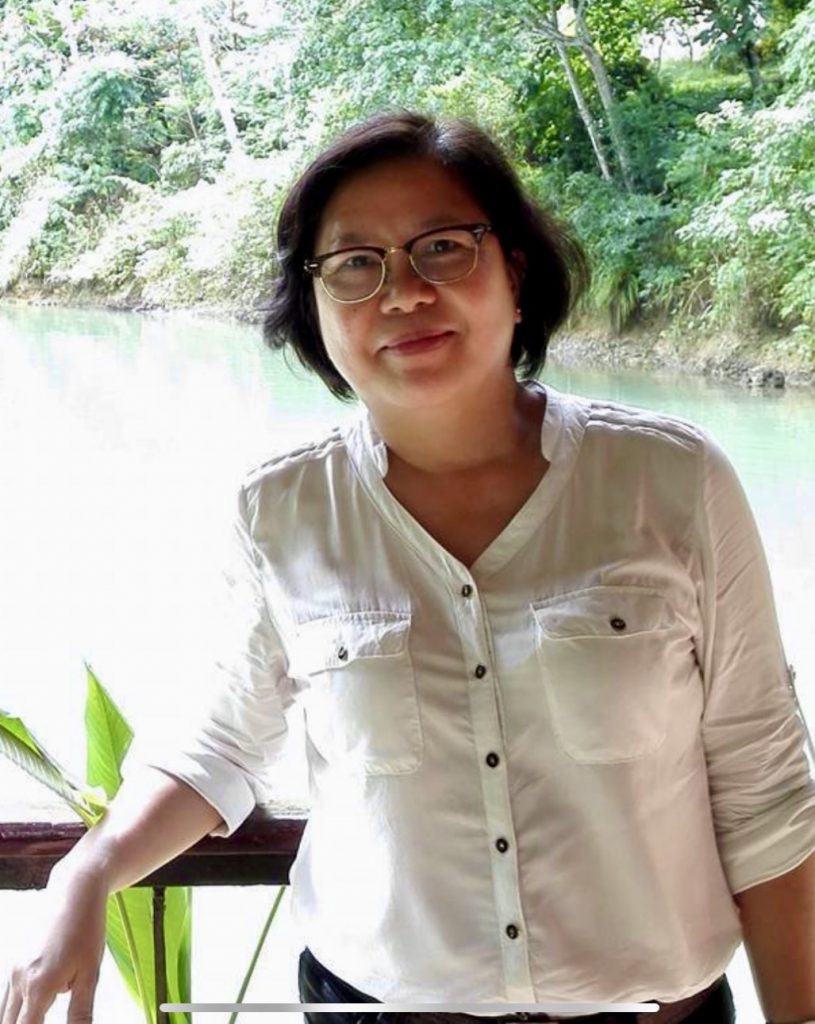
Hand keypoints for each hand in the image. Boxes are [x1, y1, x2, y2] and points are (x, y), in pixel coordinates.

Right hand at [0, 868, 107, 1023]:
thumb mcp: (91, 974)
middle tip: (43, 1020)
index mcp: (39, 987)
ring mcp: (14, 970)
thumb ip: (81, 1012)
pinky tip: (38, 1004)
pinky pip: (10, 996)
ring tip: (41, 1014)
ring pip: (7, 1012)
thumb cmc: (86, 929)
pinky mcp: (16, 962)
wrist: (74, 890)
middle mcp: (19, 981)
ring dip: (21, 1020)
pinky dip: (20, 1008)